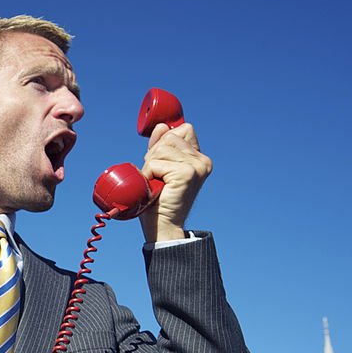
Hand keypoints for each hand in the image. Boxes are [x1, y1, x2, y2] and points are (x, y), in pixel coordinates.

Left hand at [139, 122, 211, 242]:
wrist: (162, 226)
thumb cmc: (159, 201)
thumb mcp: (158, 168)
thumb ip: (161, 147)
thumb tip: (162, 126)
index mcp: (199, 158)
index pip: (182, 130)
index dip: (165, 142)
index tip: (160, 164)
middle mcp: (202, 161)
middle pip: (169, 138)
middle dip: (155, 155)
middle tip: (157, 178)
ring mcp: (197, 166)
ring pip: (161, 149)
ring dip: (151, 166)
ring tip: (157, 183)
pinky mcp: (187, 173)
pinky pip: (156, 163)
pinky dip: (149, 174)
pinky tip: (156, 188)